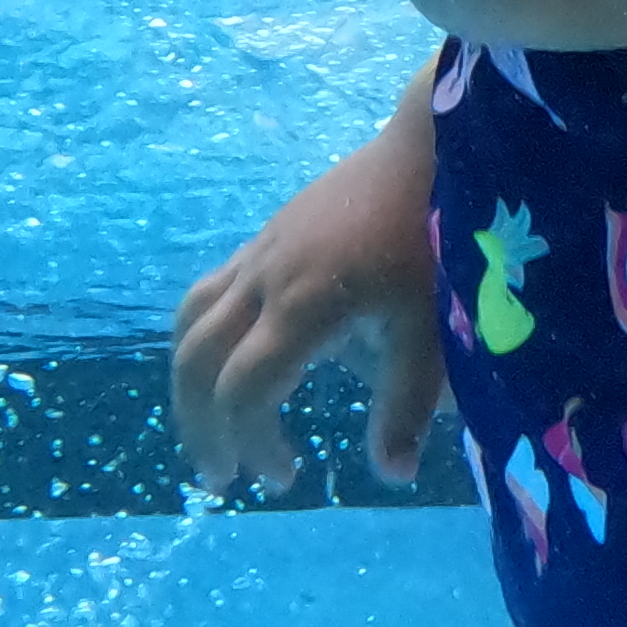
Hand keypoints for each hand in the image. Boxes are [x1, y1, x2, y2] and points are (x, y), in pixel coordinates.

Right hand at [170, 96, 441, 496]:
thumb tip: (390, 475)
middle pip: (196, 359)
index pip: (245, 390)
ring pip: (188, 321)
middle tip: (222, 476)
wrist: (428, 148)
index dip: (251, 442)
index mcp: (303, 306)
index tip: (283, 479)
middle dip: (200, 424)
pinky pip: (208, 294)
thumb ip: (408, 404)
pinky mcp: (265, 239)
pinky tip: (235, 363)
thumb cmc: (438, 240)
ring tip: (210, 428)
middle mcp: (264, 279)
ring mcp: (258, 254)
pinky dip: (204, 341)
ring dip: (189, 382)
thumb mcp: (433, 331)